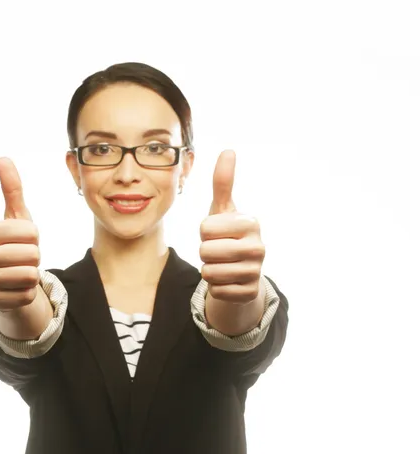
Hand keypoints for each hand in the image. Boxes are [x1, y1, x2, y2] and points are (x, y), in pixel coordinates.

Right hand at [0, 157, 40, 310]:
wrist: (6, 278)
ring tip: (19, 271)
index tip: (22, 240)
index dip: (35, 237)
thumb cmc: (14, 242)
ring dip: (32, 274)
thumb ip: (12, 189)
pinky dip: (27, 292)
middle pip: (33, 255)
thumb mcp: (16, 217)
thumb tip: (3, 158)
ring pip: (31, 276)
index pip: (32, 233)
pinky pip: (27, 295)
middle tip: (22, 258)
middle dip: (34, 257)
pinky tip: (15, 287)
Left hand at [199, 150, 264, 304]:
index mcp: (250, 222)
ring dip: (209, 270)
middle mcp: (258, 246)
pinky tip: (228, 281)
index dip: (204, 232)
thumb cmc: (227, 235)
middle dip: (204, 252)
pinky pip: (216, 291)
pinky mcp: (249, 293)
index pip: (205, 228)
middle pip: (205, 250)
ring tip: (223, 265)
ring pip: (209, 272)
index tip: (217, 233)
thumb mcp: (222, 210)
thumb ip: (223, 183)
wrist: (242, 271)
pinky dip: (216, 287)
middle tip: (218, 251)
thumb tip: (228, 150)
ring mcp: (256, 271)